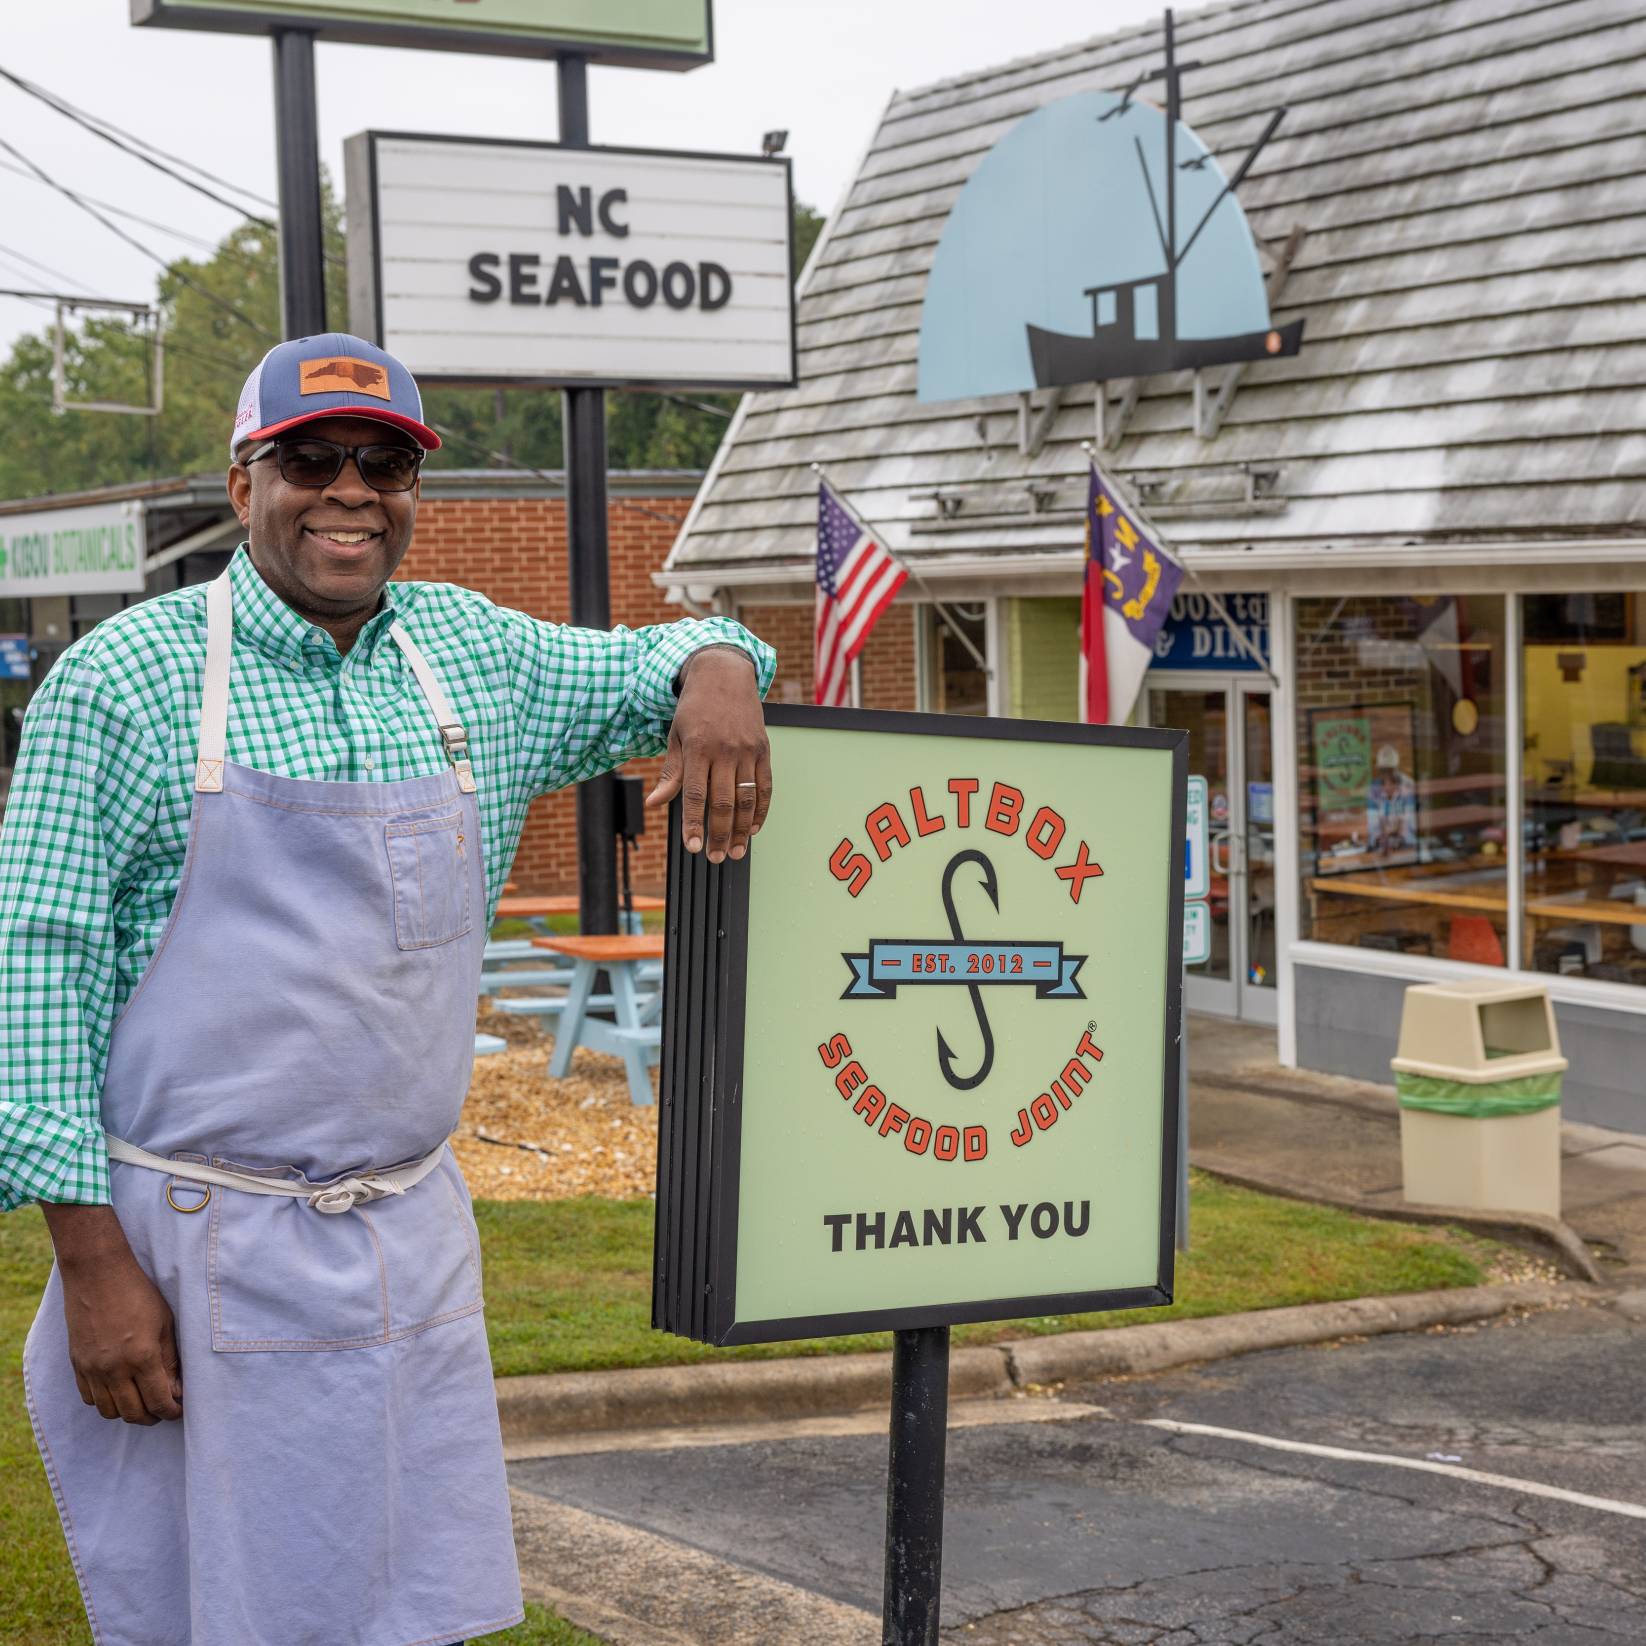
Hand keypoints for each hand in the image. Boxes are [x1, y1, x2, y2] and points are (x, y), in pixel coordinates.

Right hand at [42, 1205, 182, 1424]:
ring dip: (127, 1412)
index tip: (177, 1410)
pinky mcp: (77, 1364)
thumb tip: (175, 1389)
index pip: (158, 1401)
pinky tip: (118, 1391)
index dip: (170, 1411)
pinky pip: (89, 1398)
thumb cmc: (138, 1294)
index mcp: (142, 1357)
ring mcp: (92, 1369)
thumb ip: (170, 1360)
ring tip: (141, 1402)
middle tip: (162, 1410)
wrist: (98, 1274)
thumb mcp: (165, 1323)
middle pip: (132, 1413)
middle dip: (151, 1417)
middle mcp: (114, 1369)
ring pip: (108, 1411)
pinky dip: (105, 1402)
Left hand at [646, 648, 770, 862]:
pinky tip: (753, 828)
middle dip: (718, 834)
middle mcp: (725, 750)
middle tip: (715, 857)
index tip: (693, 847)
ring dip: (741, 830)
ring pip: (746, 799)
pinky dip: (761, 810)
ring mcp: (747, 750)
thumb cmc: (695, 707)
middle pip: (723, 802)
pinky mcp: (763, 749)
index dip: (694, 824)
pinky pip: (765, 786)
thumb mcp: (675, 736)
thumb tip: (654, 802)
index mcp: (698, 747)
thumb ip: (671, 772)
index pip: (695, 794)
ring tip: (735, 852)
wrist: (724, 674)